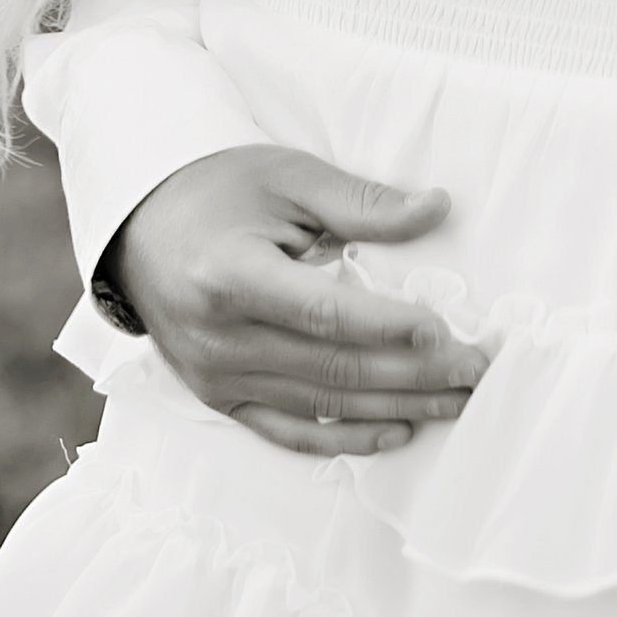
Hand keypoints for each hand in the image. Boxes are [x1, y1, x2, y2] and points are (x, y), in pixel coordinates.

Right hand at [107, 147, 490, 459]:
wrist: (141, 224)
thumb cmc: (217, 189)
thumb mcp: (287, 178)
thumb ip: (361, 203)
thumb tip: (436, 210)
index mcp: (229, 276)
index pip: (323, 313)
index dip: (387, 327)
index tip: (445, 329)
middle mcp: (218, 337)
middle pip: (332, 367)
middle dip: (414, 373)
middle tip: (475, 368)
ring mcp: (215, 376)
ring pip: (322, 405)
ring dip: (396, 407)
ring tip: (456, 400)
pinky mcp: (218, 397)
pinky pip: (289, 432)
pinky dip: (346, 438)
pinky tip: (397, 431)